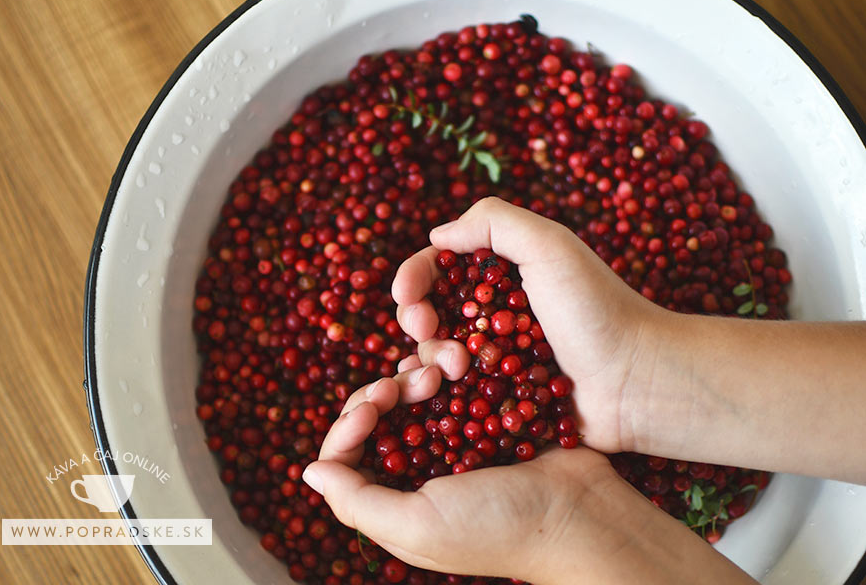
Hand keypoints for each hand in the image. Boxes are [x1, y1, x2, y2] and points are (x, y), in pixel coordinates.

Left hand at [301, 372, 634, 581]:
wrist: (579, 512)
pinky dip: (448, 367)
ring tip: (445, 367)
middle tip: (413, 383)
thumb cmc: (498, 527)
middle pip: (376, 414)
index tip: (374, 407)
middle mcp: (417, 467)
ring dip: (419, 371)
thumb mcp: (418, 525)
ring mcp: (452, 438)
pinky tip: (459, 360)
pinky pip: (451, 381)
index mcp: (394, 497)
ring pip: (411, 391)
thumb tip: (308, 470)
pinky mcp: (483, 415)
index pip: (346, 453)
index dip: (349, 424)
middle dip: (387, 391)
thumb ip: (358, 502)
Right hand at [391, 196, 661, 452]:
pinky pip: (454, 392)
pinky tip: (443, 391)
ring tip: (457, 368)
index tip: (406, 295)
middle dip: (418, 318)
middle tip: (429, 332)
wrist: (636, 381)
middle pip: (430, 309)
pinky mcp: (499, 395)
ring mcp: (496, 355)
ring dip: (432, 356)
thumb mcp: (550, 246)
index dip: (415, 277)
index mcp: (504, 270)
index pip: (440, 266)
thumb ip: (494, 222)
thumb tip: (437, 234)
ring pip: (436, 353)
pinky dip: (440, 389)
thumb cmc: (596, 309)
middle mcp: (495, 310)